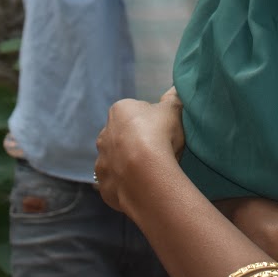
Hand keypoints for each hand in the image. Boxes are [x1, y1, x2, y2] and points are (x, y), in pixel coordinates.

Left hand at [93, 88, 185, 213]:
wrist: (145, 173)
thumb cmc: (159, 135)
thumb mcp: (173, 110)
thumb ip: (173, 99)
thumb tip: (176, 89)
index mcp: (119, 111)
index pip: (135, 112)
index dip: (151, 122)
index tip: (163, 132)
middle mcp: (104, 134)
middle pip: (122, 137)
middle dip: (136, 143)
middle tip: (158, 152)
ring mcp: (101, 161)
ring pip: (116, 161)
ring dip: (129, 165)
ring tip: (150, 173)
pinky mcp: (104, 185)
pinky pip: (116, 184)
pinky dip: (126, 185)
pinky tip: (141, 187)